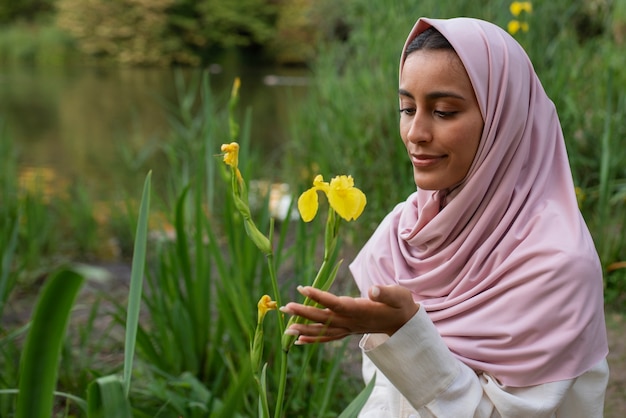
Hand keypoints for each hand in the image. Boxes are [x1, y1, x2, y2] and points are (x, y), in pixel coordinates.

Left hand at [280, 285, 418, 344]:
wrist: (404, 323)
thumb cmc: (400, 304)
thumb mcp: (398, 295)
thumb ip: (385, 293)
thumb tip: (373, 290)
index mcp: (360, 310)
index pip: (336, 303)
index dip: (319, 296)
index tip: (302, 288)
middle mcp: (351, 321)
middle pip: (324, 318)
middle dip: (303, 313)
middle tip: (284, 307)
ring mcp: (349, 328)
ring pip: (323, 330)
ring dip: (304, 329)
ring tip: (286, 327)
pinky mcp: (348, 331)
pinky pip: (328, 337)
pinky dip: (313, 339)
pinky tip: (298, 341)